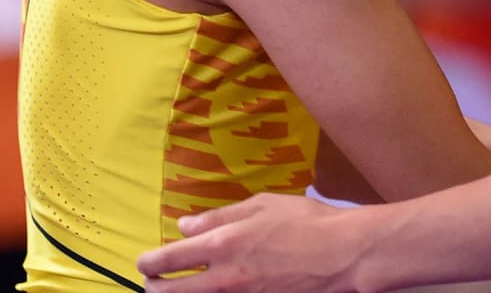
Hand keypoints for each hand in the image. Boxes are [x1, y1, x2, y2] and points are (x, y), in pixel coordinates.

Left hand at [137, 193, 368, 292]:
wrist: (344, 254)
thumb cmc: (307, 222)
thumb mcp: (262, 206)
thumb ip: (220, 216)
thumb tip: (185, 226)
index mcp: (221, 244)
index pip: (166, 259)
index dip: (148, 262)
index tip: (147, 262)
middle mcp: (223, 277)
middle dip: (154, 288)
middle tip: (153, 283)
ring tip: (177, 291)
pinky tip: (214, 292)